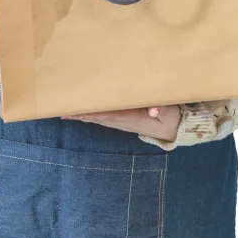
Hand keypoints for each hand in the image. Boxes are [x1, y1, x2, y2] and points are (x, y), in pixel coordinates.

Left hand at [61, 105, 181, 141]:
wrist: (174, 129)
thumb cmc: (171, 116)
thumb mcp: (170, 111)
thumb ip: (162, 108)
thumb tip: (154, 110)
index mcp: (132, 118)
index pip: (109, 115)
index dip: (94, 113)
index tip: (79, 112)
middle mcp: (123, 121)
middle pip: (98, 118)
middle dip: (81, 115)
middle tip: (63, 112)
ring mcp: (122, 122)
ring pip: (98, 119)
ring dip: (82, 116)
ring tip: (65, 114)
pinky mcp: (122, 121)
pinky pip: (103, 118)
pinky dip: (90, 116)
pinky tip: (80, 114)